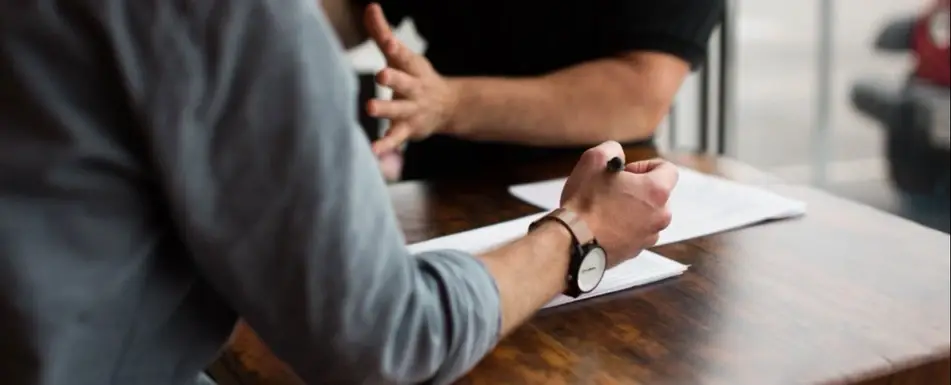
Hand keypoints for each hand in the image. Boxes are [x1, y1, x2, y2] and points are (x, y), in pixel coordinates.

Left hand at [363, 3, 457, 155]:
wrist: (447, 107)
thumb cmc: (415, 77)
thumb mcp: (401, 55)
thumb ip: (382, 32)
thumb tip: (370, 6)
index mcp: (412, 67)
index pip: (403, 55)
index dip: (395, 47)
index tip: (388, 41)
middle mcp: (414, 88)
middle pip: (404, 82)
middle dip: (394, 78)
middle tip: (381, 74)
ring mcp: (412, 110)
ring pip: (398, 110)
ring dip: (386, 109)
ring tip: (370, 108)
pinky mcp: (408, 129)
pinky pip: (396, 138)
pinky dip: (386, 145)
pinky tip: (373, 150)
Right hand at [560, 141, 676, 266]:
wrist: (573, 241)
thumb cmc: (585, 203)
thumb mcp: (594, 160)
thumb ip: (613, 149)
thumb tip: (617, 156)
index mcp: (656, 191)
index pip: (668, 169)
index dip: (645, 165)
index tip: (626, 172)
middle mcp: (660, 215)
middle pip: (657, 194)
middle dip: (638, 189)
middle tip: (613, 189)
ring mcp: (649, 236)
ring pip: (647, 214)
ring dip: (631, 209)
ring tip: (606, 208)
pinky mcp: (636, 251)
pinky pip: (636, 232)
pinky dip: (625, 227)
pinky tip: (603, 224)